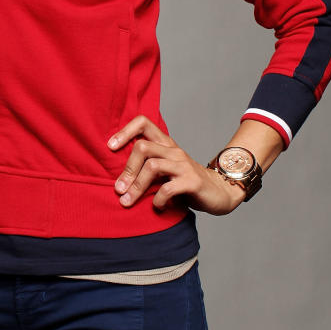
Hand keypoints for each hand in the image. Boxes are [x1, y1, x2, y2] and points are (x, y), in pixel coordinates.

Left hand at [108, 115, 244, 215]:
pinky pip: (168, 188)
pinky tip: (157, 206)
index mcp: (165, 144)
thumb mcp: (164, 171)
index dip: (124, 131)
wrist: (220, 192)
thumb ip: (146, 168)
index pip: (143, 123)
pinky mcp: (192, 182)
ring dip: (136, 186)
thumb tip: (116, 178)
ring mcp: (184, 165)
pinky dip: (157, 199)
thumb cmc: (186, 182)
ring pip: (152, 166)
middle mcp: (173, 150)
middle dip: (126, 170)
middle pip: (142, 147)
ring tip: (128, 201)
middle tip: (118, 189)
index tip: (110, 148)